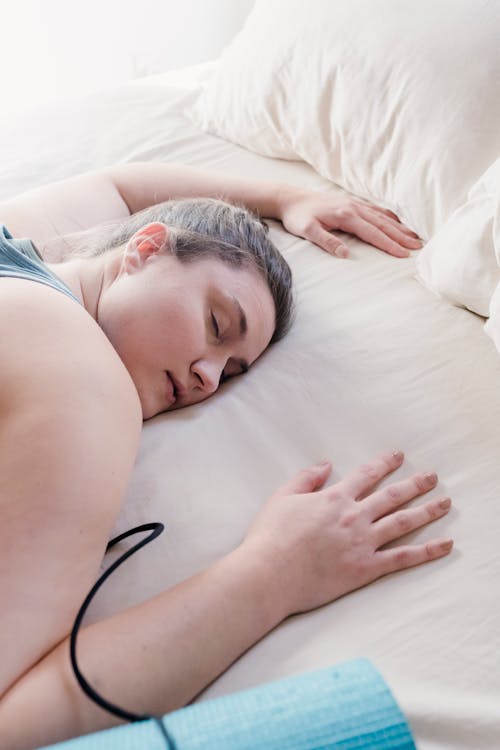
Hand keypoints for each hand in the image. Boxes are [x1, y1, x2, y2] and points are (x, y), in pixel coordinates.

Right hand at [242, 451, 451, 617]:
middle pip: (393, 496)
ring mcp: (363, 542)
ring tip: (445, 503)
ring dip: (427, 511)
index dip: (385, 463)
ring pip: (404, 522)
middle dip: (415, 484)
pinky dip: (427, 551)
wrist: (269, 573)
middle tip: (432, 476)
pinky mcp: (366, 568)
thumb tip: (326, 465)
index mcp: (335, 498)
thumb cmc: (271, 536)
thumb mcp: (282, 497)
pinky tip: (445, 545)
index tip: (399, 456)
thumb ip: (306, 479)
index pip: (367, 475)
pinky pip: (403, 558)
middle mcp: (354, 516)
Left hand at [278, 187, 422, 257]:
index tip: (403, 254)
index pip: (373, 233)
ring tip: (415, 237)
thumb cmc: (297, 217)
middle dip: (402, 237)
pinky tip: (397, 223)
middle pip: (383, 224)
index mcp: (346, 215)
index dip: (389, 245)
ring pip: (382, 216)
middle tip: (419, 247)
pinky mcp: (352, 203)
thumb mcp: (307, 231)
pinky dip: (389, 217)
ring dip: (399, 227)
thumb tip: (345, 254)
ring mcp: (354, 203)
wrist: (290, 198)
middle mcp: (354, 207)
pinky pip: (376, 210)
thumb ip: (326, 242)